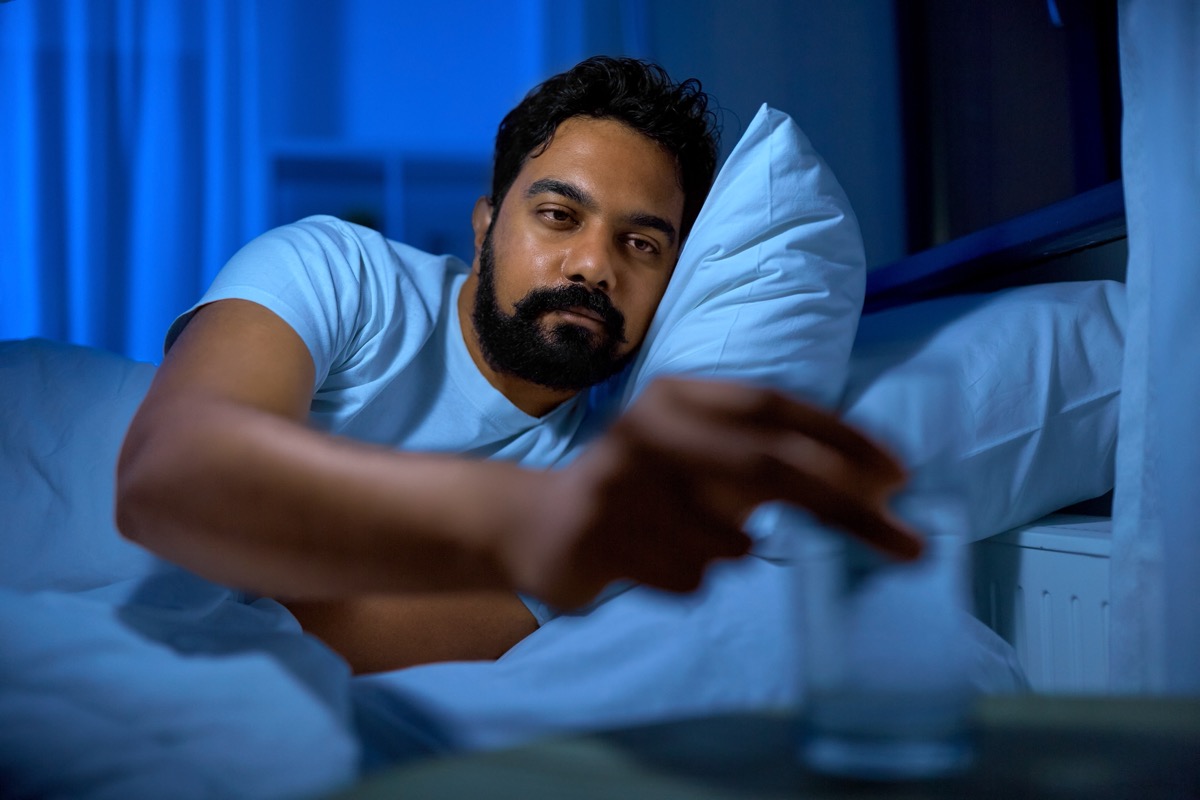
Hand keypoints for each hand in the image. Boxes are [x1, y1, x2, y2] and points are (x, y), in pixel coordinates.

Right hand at [502, 377, 921, 608]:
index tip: (901, 478)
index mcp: (679, 398)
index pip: (774, 406)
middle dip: (849, 508)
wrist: (537, 528)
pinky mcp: (601, 534)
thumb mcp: (700, 460)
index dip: (842, 439)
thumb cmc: (641, 493)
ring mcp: (623, 481)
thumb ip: (768, 464)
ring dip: (729, 552)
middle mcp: (650, 427)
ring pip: (731, 541)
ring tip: (684, 542)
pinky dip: (690, 579)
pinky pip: (691, 578)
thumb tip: (877, 487)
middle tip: (911, 544)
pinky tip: (652, 562)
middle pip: (770, 466)